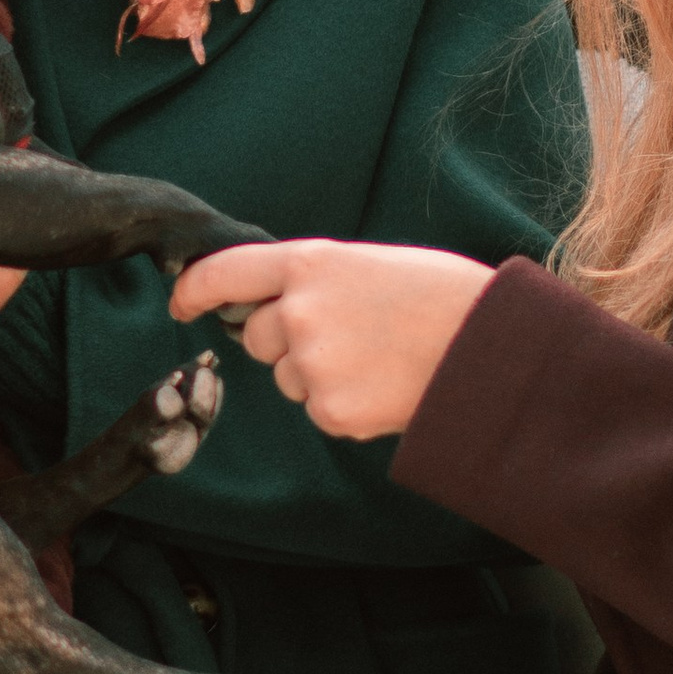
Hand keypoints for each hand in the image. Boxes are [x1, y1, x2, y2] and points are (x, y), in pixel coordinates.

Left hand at [169, 238, 496, 443]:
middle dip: (285, 341)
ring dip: (320, 374)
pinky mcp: (331, 411)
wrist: (492, 349)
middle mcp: (300, 311)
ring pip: (290, 378)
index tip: (180, 303)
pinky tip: (387, 388)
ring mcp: (312, 364)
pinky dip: (347, 405)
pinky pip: (320, 410)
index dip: (195, 289)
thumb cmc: (444, 296)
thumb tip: (281, 305)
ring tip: (381, 360)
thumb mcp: (373, 264)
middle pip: (258, 337)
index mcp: (311, 262)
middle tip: (348, 337)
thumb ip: (319, 280)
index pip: (226, 271)